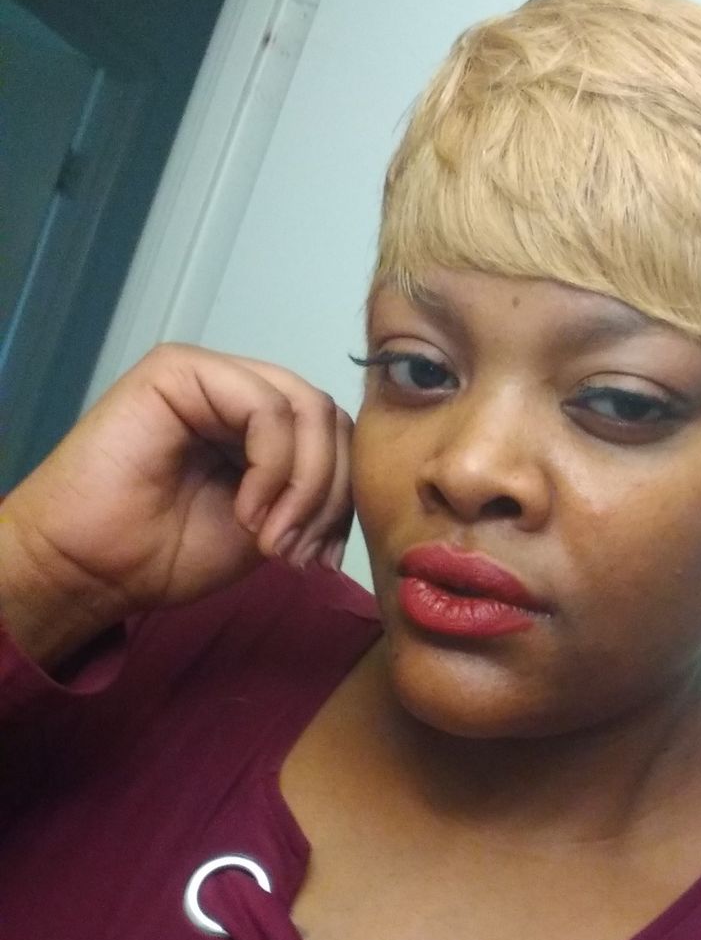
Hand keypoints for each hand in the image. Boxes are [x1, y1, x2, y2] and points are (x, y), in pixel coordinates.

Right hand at [0, 343, 353, 659]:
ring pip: (307, 409)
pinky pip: (266, 407)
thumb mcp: (269, 525)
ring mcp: (210, 376)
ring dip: (304, 486)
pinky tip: (248, 512)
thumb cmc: (164, 552)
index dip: (343, 496)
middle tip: (300, 551)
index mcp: (261, 426)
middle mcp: (239, 391)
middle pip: (329, 419)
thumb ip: (313, 495)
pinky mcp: (180, 370)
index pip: (336, 436)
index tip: (321, 557)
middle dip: (329, 495)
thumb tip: (369, 492)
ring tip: (271, 538)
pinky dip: (273, 467)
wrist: (92, 569)